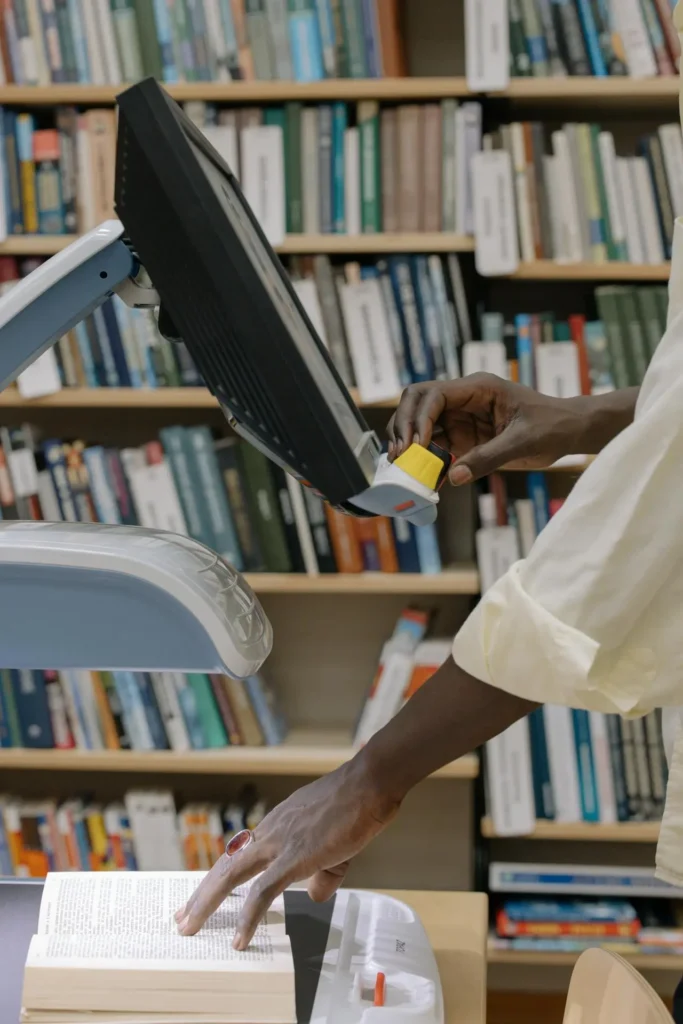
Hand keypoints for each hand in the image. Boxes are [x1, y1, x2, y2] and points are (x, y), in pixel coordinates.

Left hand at [175, 754, 399, 948]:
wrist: (369, 784)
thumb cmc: (357, 805)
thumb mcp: (336, 844)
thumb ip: (323, 873)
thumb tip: (314, 896)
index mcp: (278, 825)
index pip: (240, 853)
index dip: (220, 875)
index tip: (204, 893)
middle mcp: (271, 830)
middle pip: (226, 865)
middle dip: (201, 893)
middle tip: (182, 917)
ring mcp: (279, 842)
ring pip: (231, 876)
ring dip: (207, 902)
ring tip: (190, 927)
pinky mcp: (294, 856)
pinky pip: (263, 891)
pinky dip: (248, 917)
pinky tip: (240, 938)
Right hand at [386, 373, 588, 484]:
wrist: (569, 432)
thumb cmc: (552, 427)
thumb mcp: (523, 443)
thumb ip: (487, 458)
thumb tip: (452, 477)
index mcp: (478, 388)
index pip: (434, 394)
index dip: (420, 418)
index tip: (418, 445)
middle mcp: (464, 399)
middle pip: (418, 402)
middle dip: (404, 425)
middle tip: (401, 455)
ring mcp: (461, 417)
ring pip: (420, 421)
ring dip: (408, 440)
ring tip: (403, 465)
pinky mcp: (463, 436)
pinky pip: (434, 443)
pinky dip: (423, 457)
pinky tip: (419, 474)